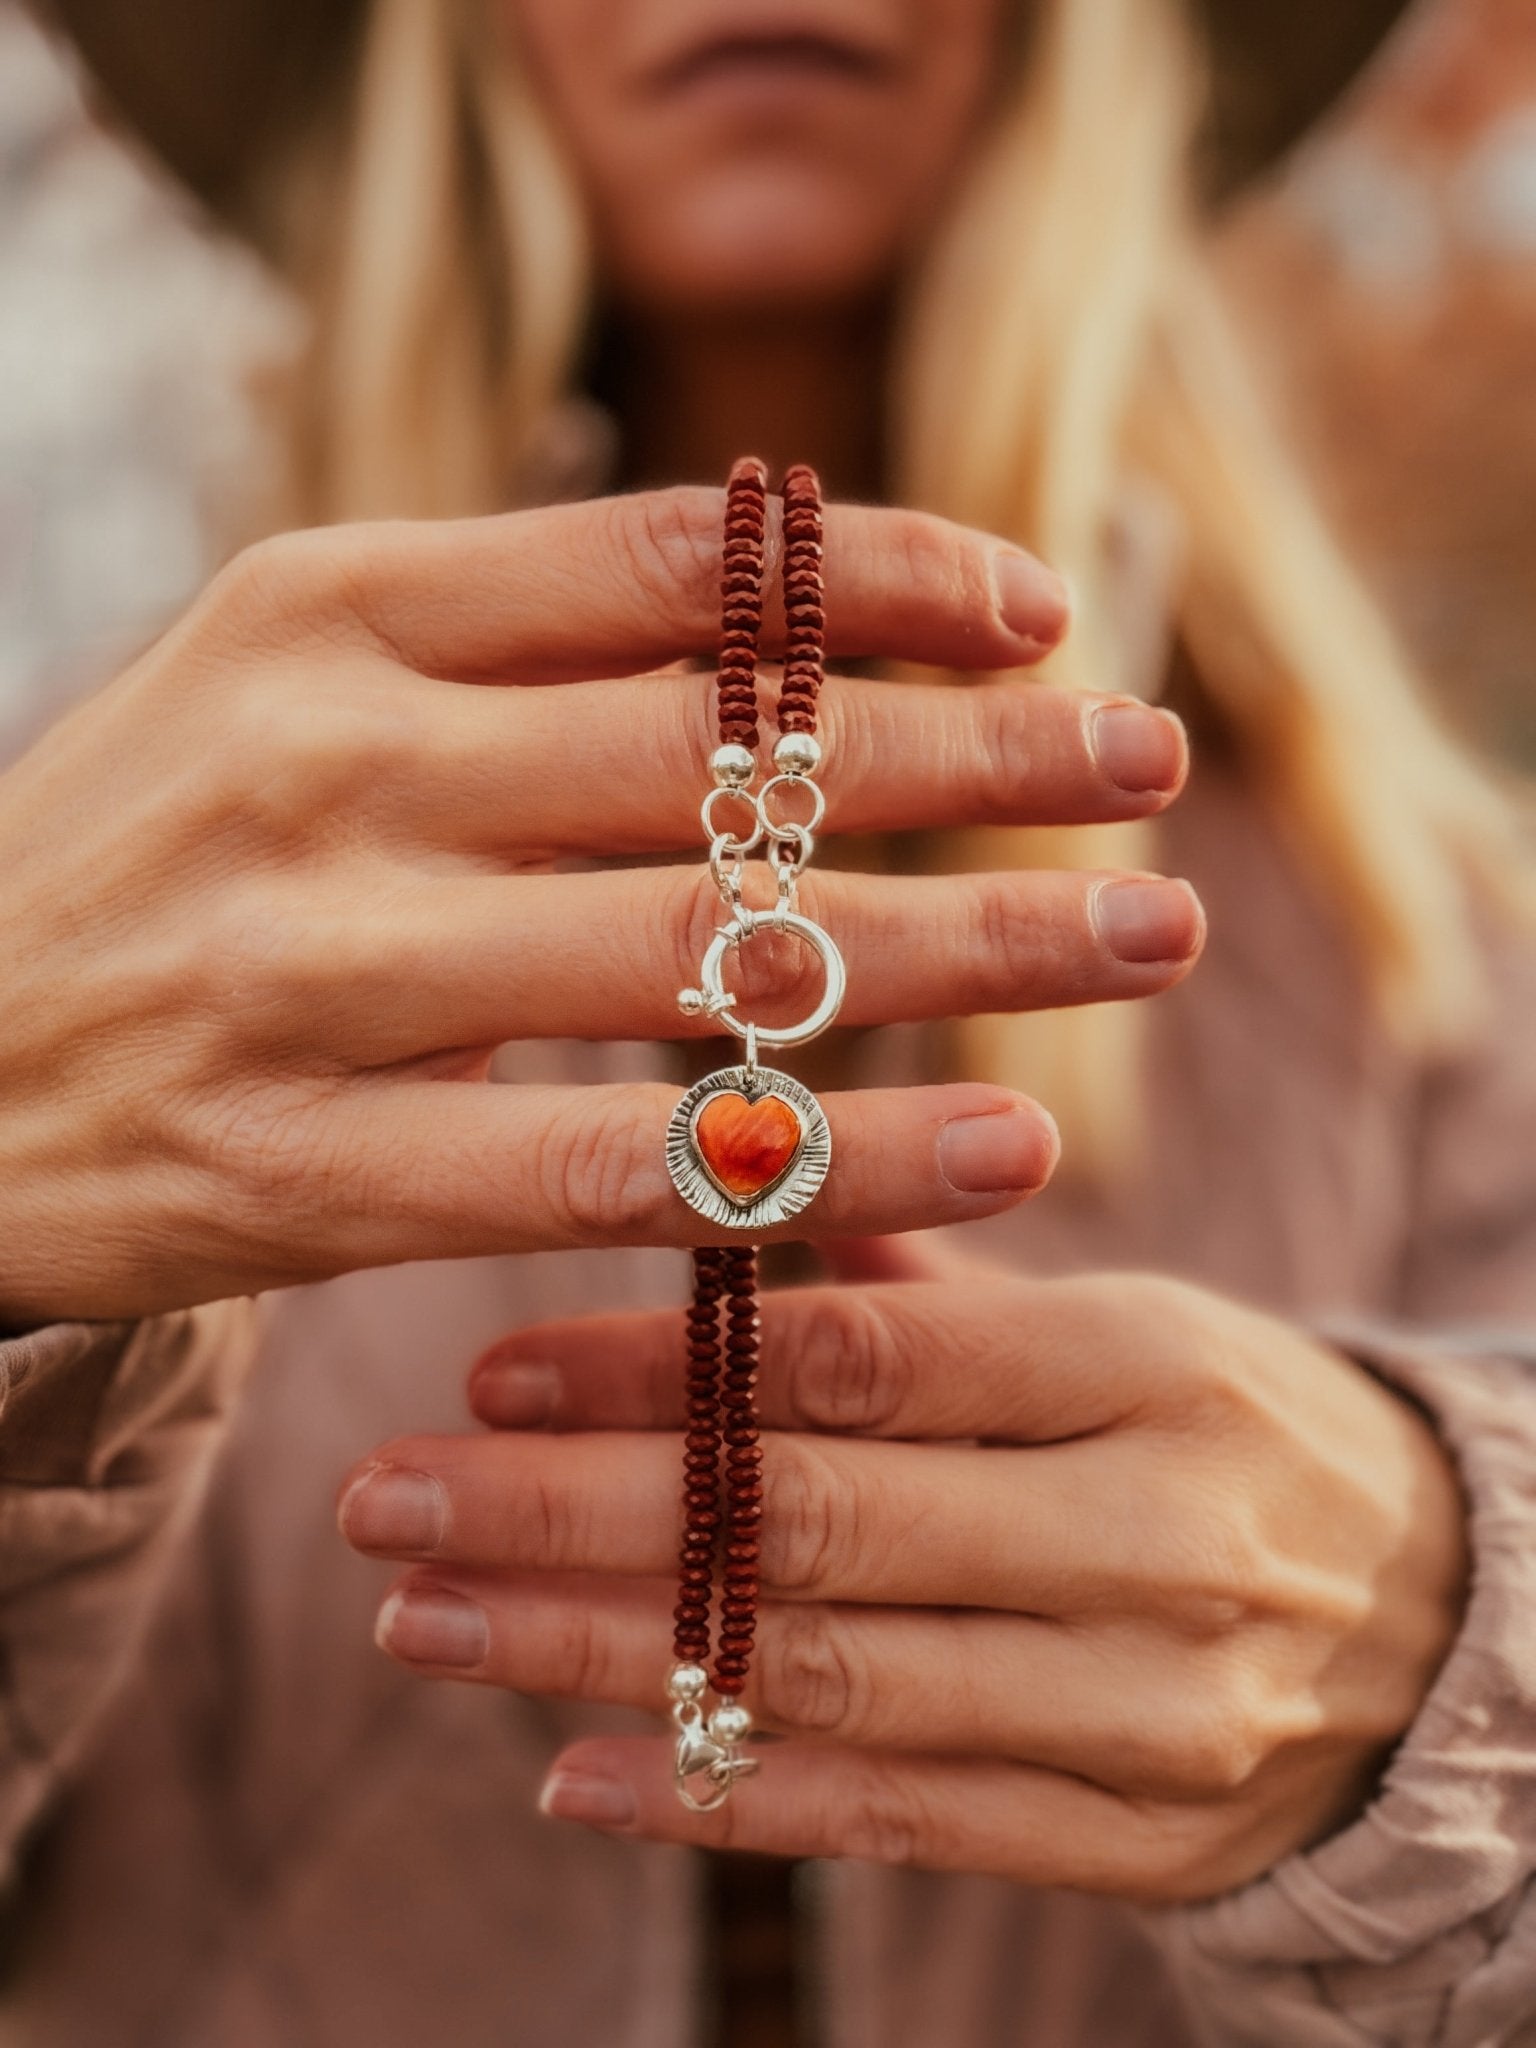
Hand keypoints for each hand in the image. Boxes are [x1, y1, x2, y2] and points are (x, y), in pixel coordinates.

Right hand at [0, 488, 1201, 1321]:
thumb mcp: (289, 683)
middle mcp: (330, 768)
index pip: (664, 565)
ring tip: (1143, 943)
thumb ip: (505, 647)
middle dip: (974, 756)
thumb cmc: (154, 855)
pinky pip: (617, 1163)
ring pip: (704, 958)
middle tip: (1158, 765)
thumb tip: (787, 625)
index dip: (879, 575)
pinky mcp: (310, 1168)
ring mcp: (319, 974)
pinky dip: (826, 1160)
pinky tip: (995, 1151)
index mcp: (328, 611)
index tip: (1042, 604)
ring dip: (957, 949)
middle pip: (725, 755)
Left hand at [341, 1250, 1466, 1901]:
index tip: (492, 1367)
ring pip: (827, 1681)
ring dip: (596, 1658)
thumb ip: (937, 1285)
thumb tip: (733, 1200)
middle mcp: (1150, 1540)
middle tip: (387, 1502)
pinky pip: (894, 1822)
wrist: (1445, 1630)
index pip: (862, 1362)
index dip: (664, 1367)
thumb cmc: (1232, 1435)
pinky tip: (568, 1774)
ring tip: (425, 1622)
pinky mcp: (1130, 1839)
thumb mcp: (1130, 1322)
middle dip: (576, 1515)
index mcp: (1148, 1367)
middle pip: (815, 1524)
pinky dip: (720, 1797)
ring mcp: (1143, 1708)